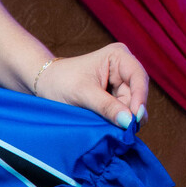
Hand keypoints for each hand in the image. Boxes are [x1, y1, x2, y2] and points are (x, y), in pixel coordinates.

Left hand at [34, 43, 148, 127]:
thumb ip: (107, 107)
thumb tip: (129, 121)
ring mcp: (121, 82)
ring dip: (123, 118)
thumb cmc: (60, 82)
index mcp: (118, 56)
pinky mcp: (116, 96)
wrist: (45, 85)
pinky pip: (124, 111)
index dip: (140, 98)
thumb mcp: (83, 94)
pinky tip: (107, 125)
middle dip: (130, 112)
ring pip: (131, 105)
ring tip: (107, 126)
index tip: (136, 118)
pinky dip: (117, 120)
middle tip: (122, 130)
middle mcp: (124, 67)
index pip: (138, 77)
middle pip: (137, 94)